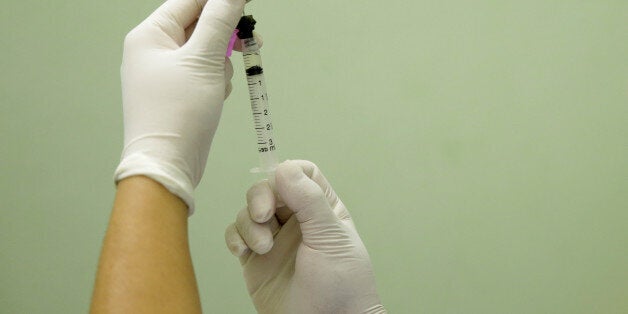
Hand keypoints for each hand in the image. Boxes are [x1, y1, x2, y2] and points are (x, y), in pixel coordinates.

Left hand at [114, 0, 244, 213]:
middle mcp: (154, 51)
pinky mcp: (178, 94)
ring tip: (219, 85)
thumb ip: (220, 20)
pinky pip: (204, 74)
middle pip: (200, 25)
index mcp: (150, 35)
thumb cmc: (177, 113)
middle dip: (225, 37)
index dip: (220, 2)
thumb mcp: (204, 59)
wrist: (168, 165)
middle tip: (252, 41)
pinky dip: (216, 82)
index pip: (190, 1)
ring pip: (206, 52)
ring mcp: (165, 74)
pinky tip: (215, 97)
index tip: (247, 6)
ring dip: (221, 64)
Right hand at [225, 160, 385, 313]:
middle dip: (260, 198)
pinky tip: (244, 252)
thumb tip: (285, 168)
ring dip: (249, 225)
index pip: (302, 174)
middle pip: (269, 188)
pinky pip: (236, 235)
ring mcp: (274, 239)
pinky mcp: (255, 260)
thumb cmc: (342, 286)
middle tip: (264, 215)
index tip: (280, 185)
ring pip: (248, 211)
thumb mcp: (331, 238)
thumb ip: (310, 201)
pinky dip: (235, 238)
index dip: (287, 173)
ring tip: (263, 248)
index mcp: (322, 210)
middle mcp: (297, 221)